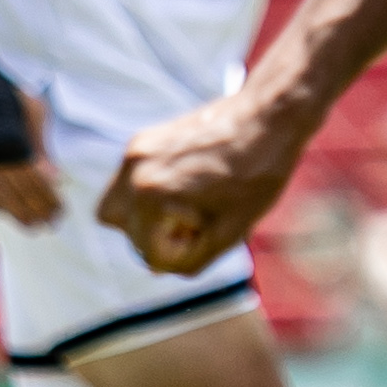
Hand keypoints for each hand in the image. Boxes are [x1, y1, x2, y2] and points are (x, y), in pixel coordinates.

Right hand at [0, 91, 61, 228]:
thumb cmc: (7, 90)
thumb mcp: (33, 113)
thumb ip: (42, 149)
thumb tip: (57, 180)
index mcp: (13, 142)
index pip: (36, 181)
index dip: (49, 199)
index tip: (61, 212)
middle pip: (18, 192)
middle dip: (37, 210)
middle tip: (52, 225)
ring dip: (16, 213)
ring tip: (33, 226)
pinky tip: (5, 212)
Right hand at [98, 89, 312, 276]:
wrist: (269, 117)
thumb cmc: (257, 177)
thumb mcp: (228, 233)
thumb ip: (189, 259)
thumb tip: (157, 269)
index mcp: (150, 197)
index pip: (149, 254)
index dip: (181, 253)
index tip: (209, 232)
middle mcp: (133, 173)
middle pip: (122, 228)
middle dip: (153, 235)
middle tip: (193, 224)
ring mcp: (135, 152)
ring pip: (117, 203)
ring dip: (144, 214)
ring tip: (188, 206)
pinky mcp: (144, 139)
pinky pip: (131, 179)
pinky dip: (150, 191)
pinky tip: (190, 185)